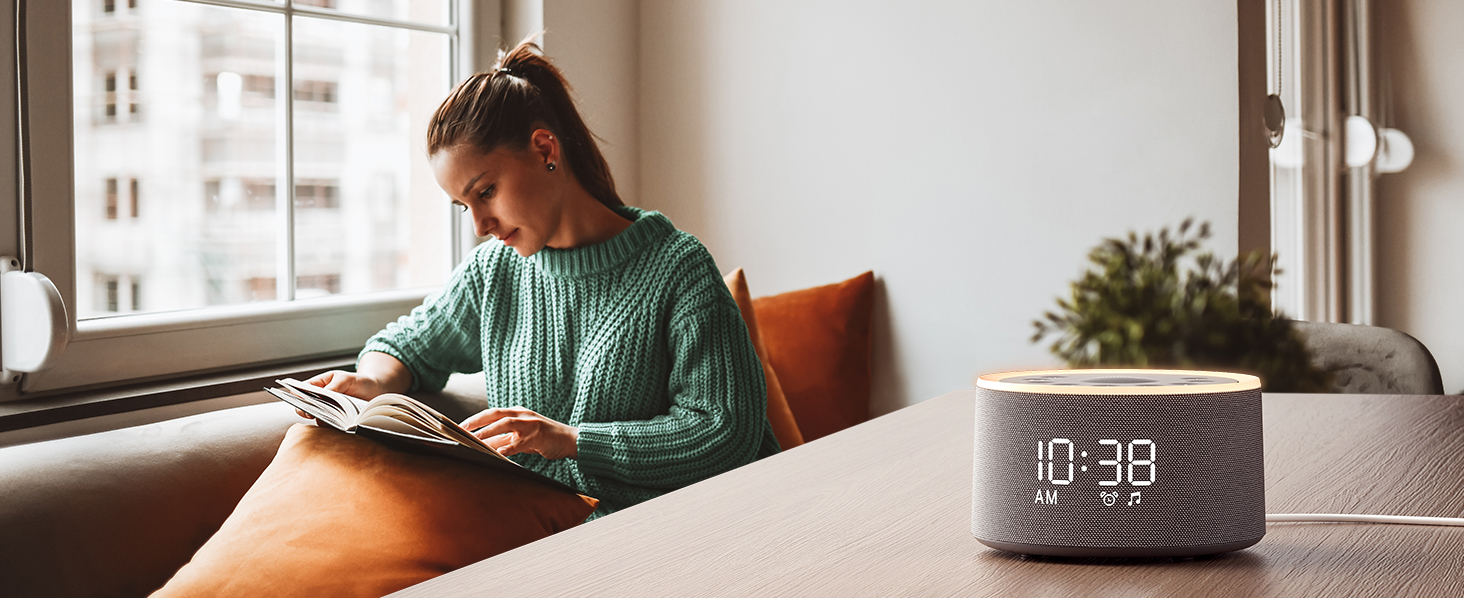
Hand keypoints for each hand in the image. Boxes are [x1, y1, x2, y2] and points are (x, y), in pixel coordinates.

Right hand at [292, 370, 390, 420]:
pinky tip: (342, 426)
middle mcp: (319, 400)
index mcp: (318, 385)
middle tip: (312, 413)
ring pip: (317, 419)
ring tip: (333, 418)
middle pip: (304, 408)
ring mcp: (327, 412)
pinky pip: (330, 428)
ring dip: (323, 420)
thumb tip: (323, 393)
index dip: (297, 396)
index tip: (301, 401)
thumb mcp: (347, 378)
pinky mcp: (336, 423)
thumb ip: (335, 385)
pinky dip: (334, 428)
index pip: (300, 390)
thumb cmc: (359, 381)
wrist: (375, 393)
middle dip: (306, 411)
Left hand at [461, 407, 578, 459]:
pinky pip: (519, 443)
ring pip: (506, 425)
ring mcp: (531, 425)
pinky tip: (498, 453)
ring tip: (475, 440)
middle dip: (477, 421)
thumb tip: (482, 445)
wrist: (570, 440)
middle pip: (496, 414)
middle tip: (461, 430)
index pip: (492, 413)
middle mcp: (523, 415)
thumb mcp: (522, 435)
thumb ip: (504, 438)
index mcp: (518, 412)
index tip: (459, 426)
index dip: (476, 418)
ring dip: (489, 432)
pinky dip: (508, 447)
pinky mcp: (538, 437)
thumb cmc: (544, 438)